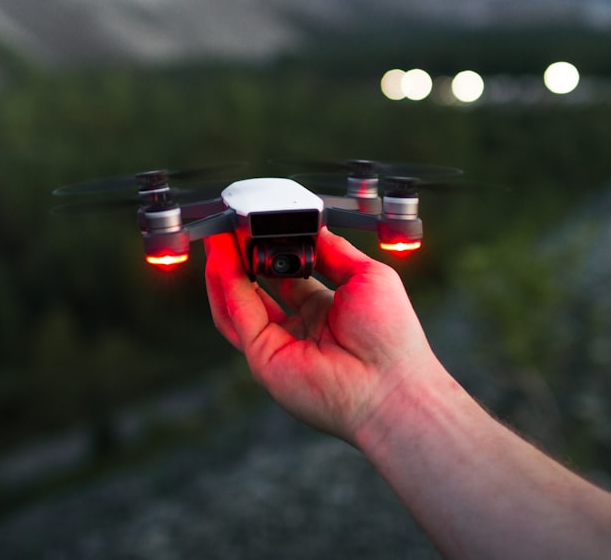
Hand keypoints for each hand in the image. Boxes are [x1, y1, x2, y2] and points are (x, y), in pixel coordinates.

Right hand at [204, 227, 439, 443]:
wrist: (390, 384)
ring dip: (225, 268)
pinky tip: (222, 257)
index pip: (288, 274)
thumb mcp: (368, 276)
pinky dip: (226, 285)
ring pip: (239, 302)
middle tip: (233, 224)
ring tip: (219, 236)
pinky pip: (238, 315)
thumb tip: (312, 227)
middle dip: (243, 255)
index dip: (273, 249)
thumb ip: (335, 251)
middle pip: (258, 287)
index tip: (262, 224)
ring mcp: (278, 344)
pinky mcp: (262, 357)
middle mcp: (299, 328)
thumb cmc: (391, 337)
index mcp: (326, 310)